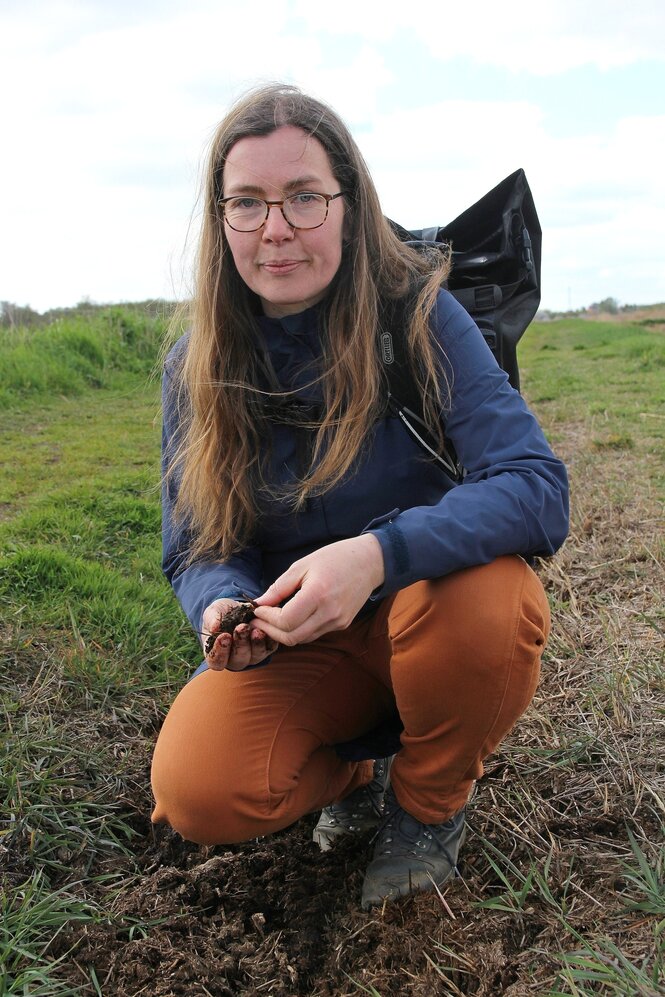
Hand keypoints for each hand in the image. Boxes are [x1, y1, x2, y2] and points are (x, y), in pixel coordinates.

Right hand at [201, 599, 277, 671]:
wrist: (238, 606)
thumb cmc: (220, 613)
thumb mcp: (212, 612)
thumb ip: (211, 619)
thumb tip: (214, 627)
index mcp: (217, 654)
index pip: (217, 662)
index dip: (220, 652)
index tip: (223, 636)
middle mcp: (235, 659)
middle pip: (238, 660)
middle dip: (240, 644)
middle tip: (241, 628)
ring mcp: (252, 655)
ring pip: (255, 656)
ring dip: (256, 643)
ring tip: (255, 630)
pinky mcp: (267, 648)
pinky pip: (270, 648)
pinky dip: (269, 639)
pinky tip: (266, 628)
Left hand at [252, 534, 384, 645]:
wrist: (369, 562)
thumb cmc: (334, 558)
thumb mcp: (302, 565)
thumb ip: (279, 587)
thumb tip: (260, 603)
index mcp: (318, 595)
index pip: (285, 621)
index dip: (266, 618)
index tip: (257, 609)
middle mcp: (330, 613)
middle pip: (291, 637)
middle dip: (270, 631)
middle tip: (257, 620)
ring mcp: (338, 622)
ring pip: (302, 639)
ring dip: (283, 633)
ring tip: (270, 619)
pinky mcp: (342, 625)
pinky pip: (314, 634)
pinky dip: (298, 630)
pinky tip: (290, 617)